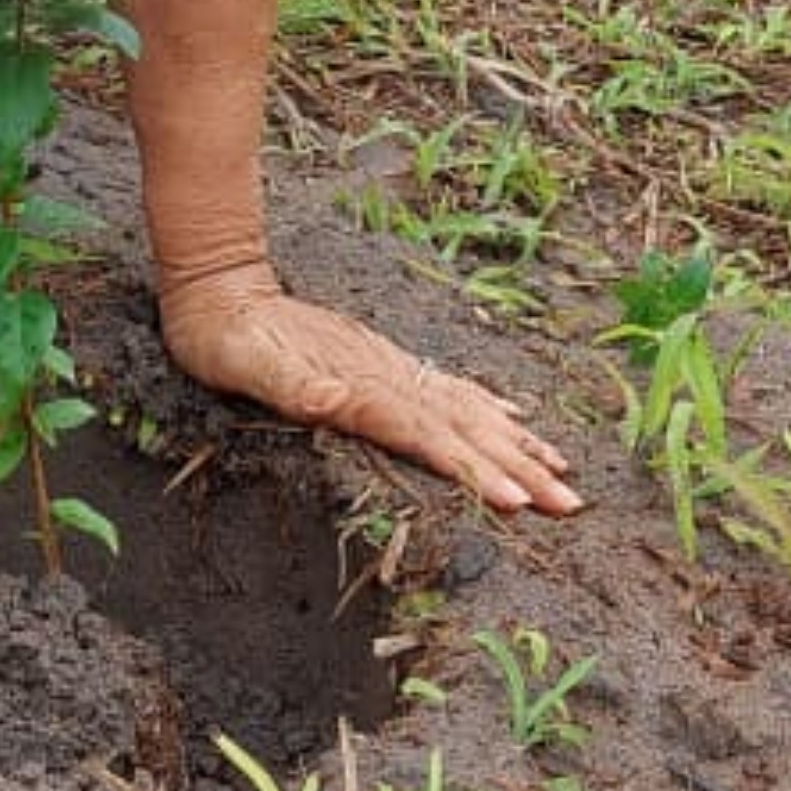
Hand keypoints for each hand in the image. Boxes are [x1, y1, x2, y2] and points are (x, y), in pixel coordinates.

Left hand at [155, 260, 581, 514]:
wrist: (221, 287)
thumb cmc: (224, 340)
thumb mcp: (243, 364)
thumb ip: (290, 383)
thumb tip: (333, 397)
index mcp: (358, 388)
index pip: (427, 435)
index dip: (472, 468)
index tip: (517, 499)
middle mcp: (385, 376)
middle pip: (463, 427)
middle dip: (519, 467)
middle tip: (569, 503)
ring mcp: (389, 367)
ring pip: (467, 409)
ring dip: (516, 442)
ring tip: (564, 470)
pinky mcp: (384, 363)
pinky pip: (450, 389)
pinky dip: (489, 408)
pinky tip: (515, 420)